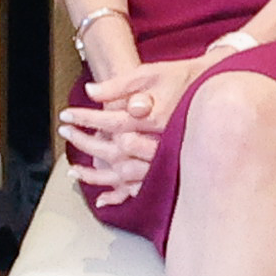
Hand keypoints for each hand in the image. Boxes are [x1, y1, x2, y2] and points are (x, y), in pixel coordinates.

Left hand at [56, 53, 192, 213]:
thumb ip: (119, 85)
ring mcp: (158, 161)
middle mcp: (152, 144)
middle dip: (82, 140)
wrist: (211, 94)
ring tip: (73, 170)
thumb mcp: (148, 74)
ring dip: (93, 174)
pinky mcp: (162, 172)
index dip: (83, 118)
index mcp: (148, 120)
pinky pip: (136, 189)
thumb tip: (91, 91)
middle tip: (65, 130)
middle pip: (109, 149)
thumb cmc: (179, 80)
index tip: (66, 114)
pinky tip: (102, 200)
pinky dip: (117, 196)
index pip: (107, 122)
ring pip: (119, 174)